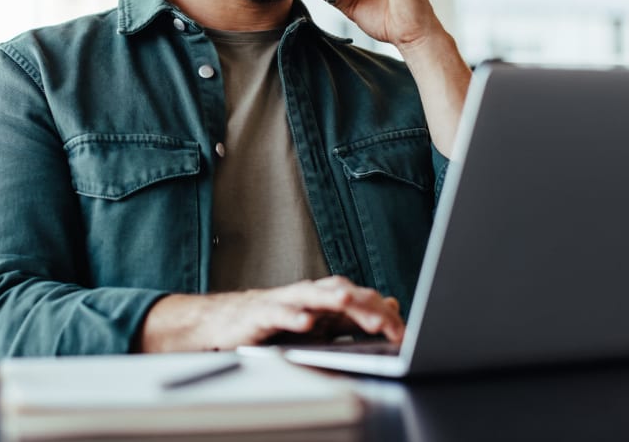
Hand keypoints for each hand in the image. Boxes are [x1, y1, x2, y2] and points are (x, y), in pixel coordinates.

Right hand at [135, 276, 404, 351]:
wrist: (225, 323)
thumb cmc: (275, 323)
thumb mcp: (320, 325)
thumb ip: (354, 317)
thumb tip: (390, 305)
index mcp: (326, 299)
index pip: (361, 301)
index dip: (383, 316)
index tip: (403, 334)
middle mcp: (309, 295)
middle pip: (343, 294)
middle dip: (365, 308)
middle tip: (387, 324)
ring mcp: (285, 302)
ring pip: (313, 295)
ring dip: (332, 299)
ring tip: (348, 304)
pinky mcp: (262, 314)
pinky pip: (279, 313)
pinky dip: (292, 316)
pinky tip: (305, 322)